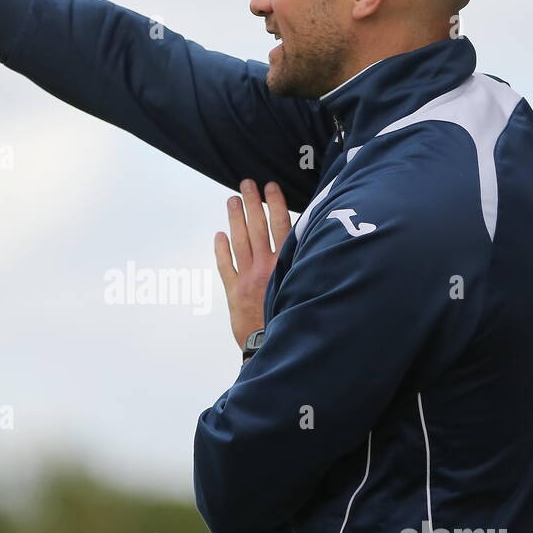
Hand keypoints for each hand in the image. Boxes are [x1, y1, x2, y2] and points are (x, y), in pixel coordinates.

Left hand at [214, 180, 291, 349]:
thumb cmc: (297, 321)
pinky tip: (219, 235)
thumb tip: (313, 242)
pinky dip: (221, 250)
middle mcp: (266, 268)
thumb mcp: (308, 290)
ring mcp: (248, 279)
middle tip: (245, 184)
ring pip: (239, 242)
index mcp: (286, 265)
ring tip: (231, 200)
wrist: (275, 348)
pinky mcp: (234, 293)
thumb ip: (306, 266)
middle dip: (252, 204)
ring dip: (235, 219)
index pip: (281, 226)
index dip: (275, 205)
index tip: (270, 187)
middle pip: (257, 228)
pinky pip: (225, 266)